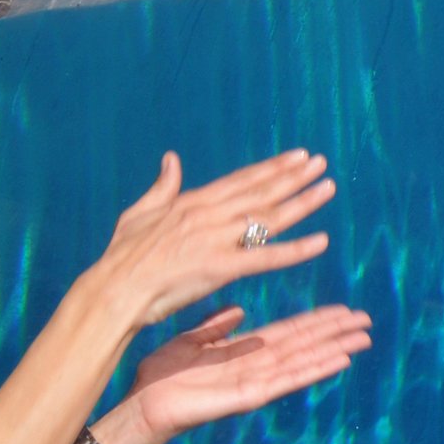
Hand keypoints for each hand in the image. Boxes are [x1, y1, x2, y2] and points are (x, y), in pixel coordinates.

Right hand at [95, 150, 337, 331]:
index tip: (296, 156)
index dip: (271, 168)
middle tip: (320, 163)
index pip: (242, 180)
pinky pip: (267, 257)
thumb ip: (162, 186)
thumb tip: (171, 158)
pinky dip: (296, 250)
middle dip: (293, 176)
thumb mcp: (140, 212)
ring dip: (302, 202)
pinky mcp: (221, 267)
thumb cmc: (122, 255)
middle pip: (261, 192)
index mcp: (193, 201)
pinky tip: (321, 242)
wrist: (115, 287)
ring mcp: (217, 239)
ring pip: (269, 218)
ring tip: (327, 188)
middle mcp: (209, 214)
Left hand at [108, 303, 374, 443]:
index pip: (290, 332)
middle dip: (335, 333)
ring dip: (333, 350)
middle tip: (366, 320)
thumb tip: (239, 311)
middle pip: (305, 345)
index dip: (316, 321)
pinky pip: (288, 380)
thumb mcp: (191, 341)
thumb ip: (216, 327)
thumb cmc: (160, 376)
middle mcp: (257, 366)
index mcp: (244, 351)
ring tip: (362, 339)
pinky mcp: (250, 396)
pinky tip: (338, 360)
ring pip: (303, 361)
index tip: (342, 310)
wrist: (143, 403)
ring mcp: (257, 382)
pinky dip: (315, 370)